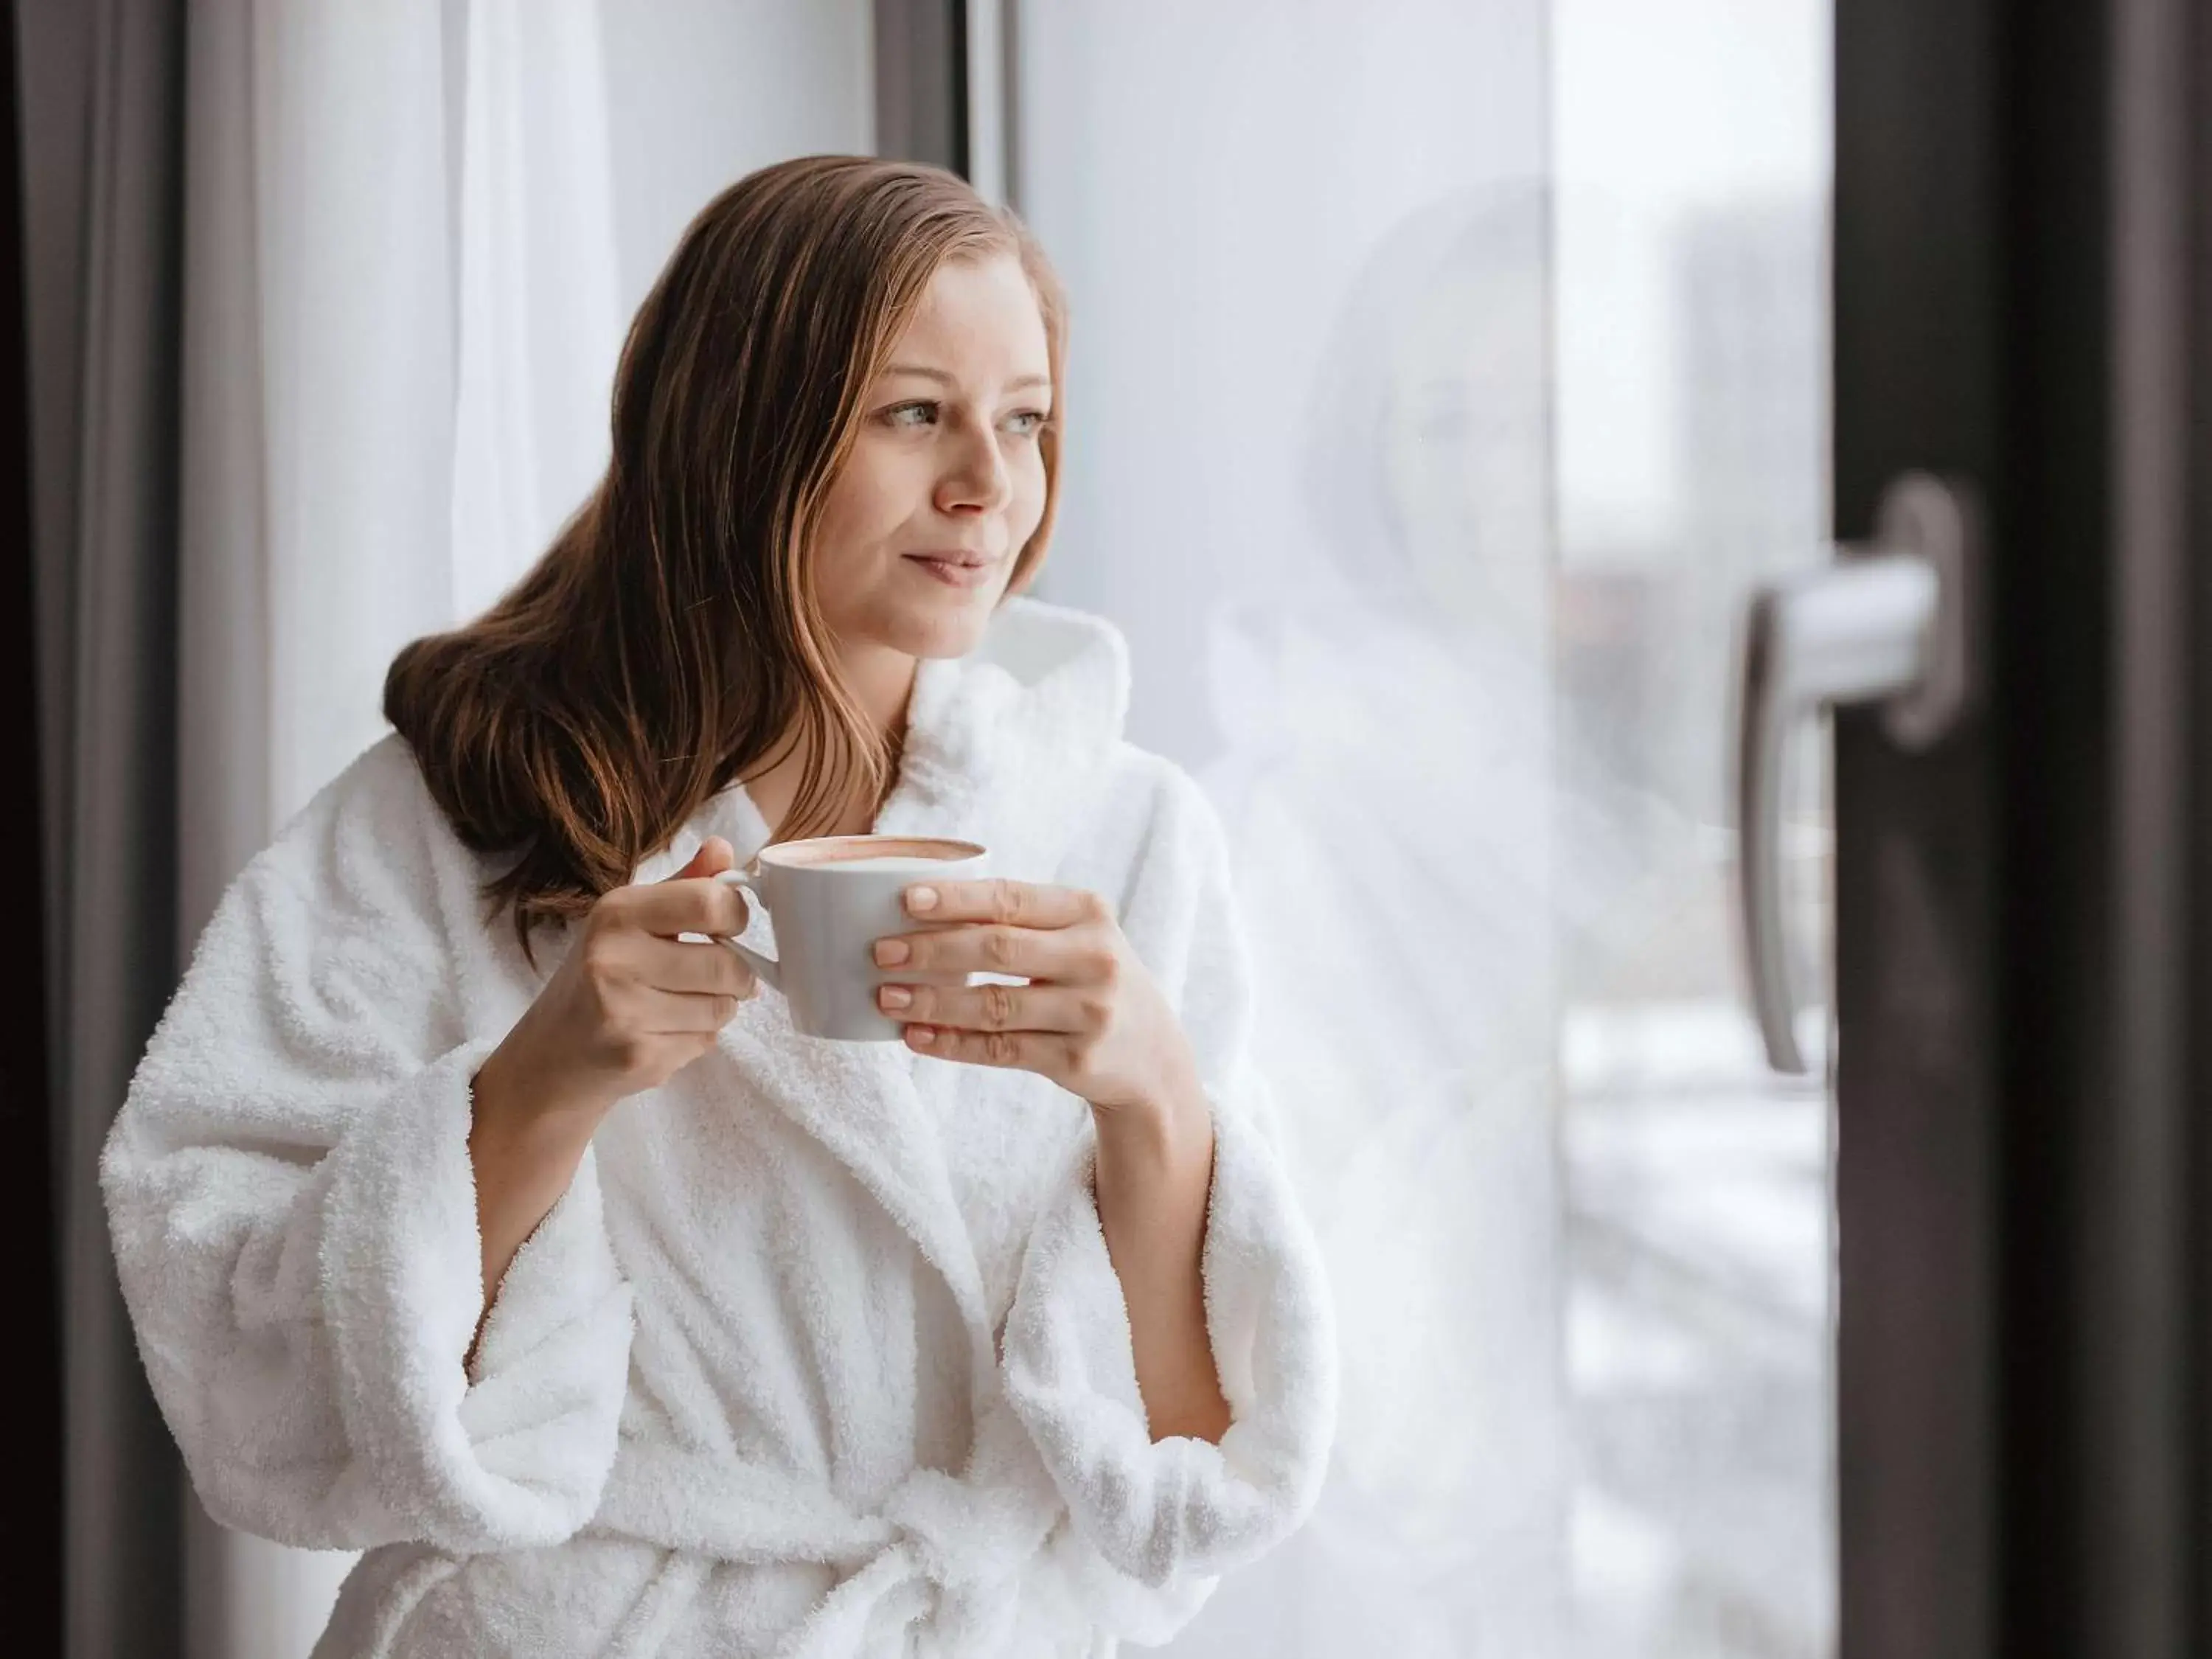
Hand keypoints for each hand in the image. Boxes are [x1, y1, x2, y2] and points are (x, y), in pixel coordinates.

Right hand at [478, 836, 757, 1125]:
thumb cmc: (598, 978)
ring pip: (723, 1007)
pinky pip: (707, 1040)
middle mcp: (614, 958)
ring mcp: (624, 1011)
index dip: (736, 916)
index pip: (709, 902)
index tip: (728, 927)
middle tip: (718, 975)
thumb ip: (683, 886)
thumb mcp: (630, 921)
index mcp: (616, 912)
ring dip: (719, 1007)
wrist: (550, 1055)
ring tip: (686, 1004)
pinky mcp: (638, 1055)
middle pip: (726, 963)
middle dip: (737, 974)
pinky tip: (666, 1032)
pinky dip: (699, 1037)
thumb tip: (724, 848)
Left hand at [871, 878, 1201, 1122]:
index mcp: (1089, 913)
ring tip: (886, 997)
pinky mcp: (1078, 1060)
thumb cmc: (1091, 979)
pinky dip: (953, 1044)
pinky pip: (1001, 1050)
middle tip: (881, 952)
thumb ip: (1019, 921)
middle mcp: (1095, 958)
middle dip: (931, 950)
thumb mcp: (1077, 937)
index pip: (1012, 899)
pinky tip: (917, 1037)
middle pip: (997, 949)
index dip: (957, 899)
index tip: (906, 900)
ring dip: (933, 1001)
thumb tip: (919, 912)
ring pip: (993, 1006)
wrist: (1152, 1054)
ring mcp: (1089, 1013)